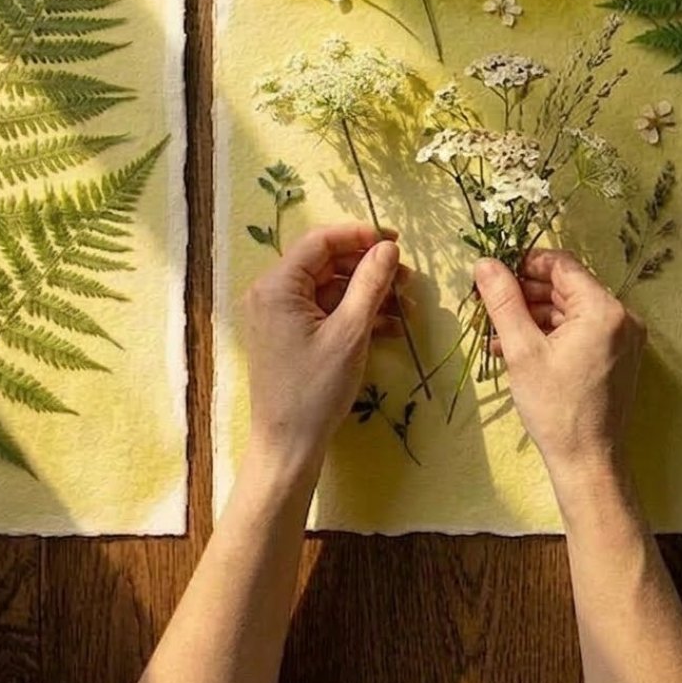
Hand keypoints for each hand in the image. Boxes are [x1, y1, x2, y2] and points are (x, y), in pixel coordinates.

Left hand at [242, 224, 403, 474]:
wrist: (289, 447)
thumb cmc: (315, 390)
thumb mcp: (350, 332)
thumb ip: (370, 283)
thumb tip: (388, 248)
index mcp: (277, 286)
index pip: (321, 241)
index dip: (361, 236)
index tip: (397, 243)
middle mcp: (273, 293)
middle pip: (328, 263)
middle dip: (371, 269)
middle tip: (408, 280)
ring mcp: (281, 315)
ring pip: (332, 288)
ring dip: (370, 294)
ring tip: (407, 308)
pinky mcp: (292, 334)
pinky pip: (327, 311)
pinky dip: (357, 315)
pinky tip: (390, 327)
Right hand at [473, 250, 642, 482]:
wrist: (588, 461)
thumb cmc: (555, 408)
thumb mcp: (522, 350)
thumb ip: (503, 301)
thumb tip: (484, 263)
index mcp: (604, 310)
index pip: (562, 265)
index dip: (526, 263)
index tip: (495, 272)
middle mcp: (621, 317)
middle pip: (566, 287)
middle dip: (525, 293)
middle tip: (489, 303)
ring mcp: (622, 338)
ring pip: (570, 310)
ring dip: (533, 316)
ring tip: (496, 333)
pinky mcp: (617, 355)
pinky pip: (580, 330)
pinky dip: (550, 333)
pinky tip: (517, 347)